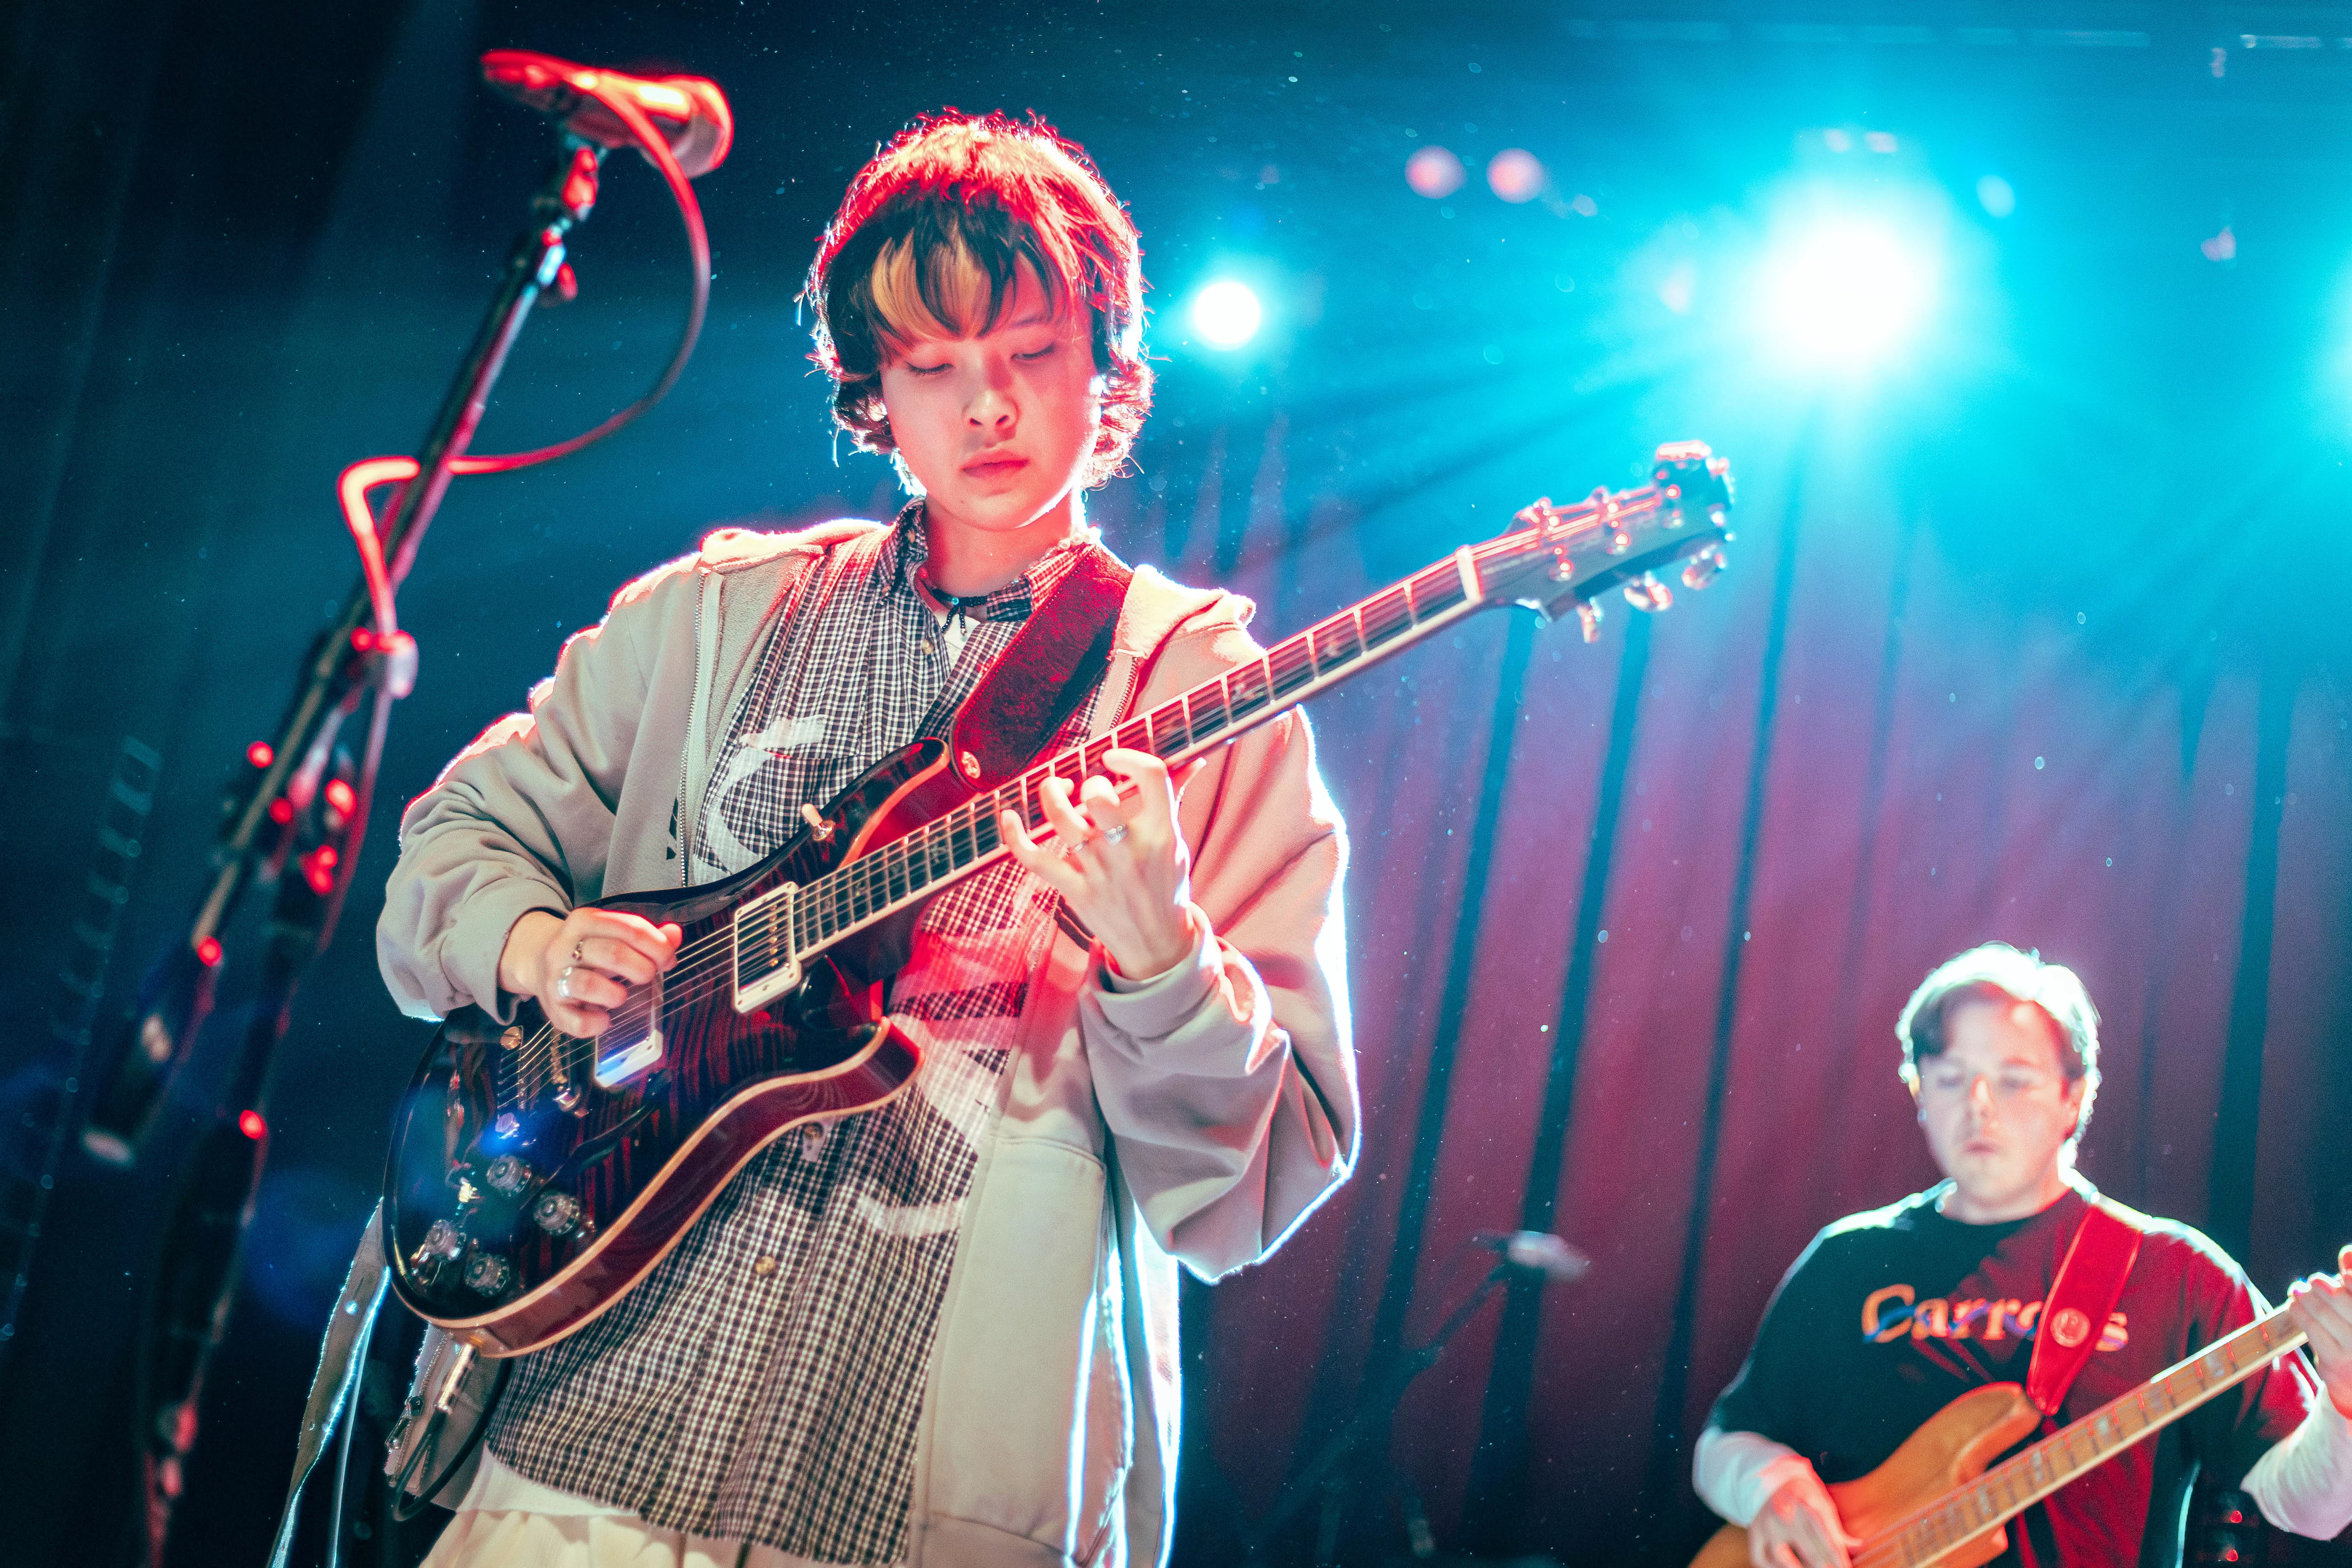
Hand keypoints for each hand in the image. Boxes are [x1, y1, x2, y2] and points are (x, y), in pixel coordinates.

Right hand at [498, 908, 680, 1037]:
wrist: (538, 961)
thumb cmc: (588, 950)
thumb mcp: (612, 935)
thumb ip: (646, 936)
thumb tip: (674, 934)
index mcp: (585, 921)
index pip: (630, 928)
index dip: (658, 947)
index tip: (668, 960)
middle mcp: (565, 946)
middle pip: (613, 954)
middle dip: (642, 968)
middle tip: (647, 976)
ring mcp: (555, 976)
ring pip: (588, 984)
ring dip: (616, 994)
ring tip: (622, 995)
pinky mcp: (552, 1007)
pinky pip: (576, 1020)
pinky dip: (596, 1023)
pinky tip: (605, 1019)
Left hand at [1000, 747, 1205, 979]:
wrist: (1157, 944)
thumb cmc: (1166, 885)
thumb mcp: (1177, 843)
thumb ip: (1174, 798)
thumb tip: (1193, 759)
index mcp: (1162, 833)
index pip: (1152, 776)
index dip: (1129, 756)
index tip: (1113, 756)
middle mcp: (1129, 850)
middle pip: (1098, 797)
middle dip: (1089, 783)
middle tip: (1088, 789)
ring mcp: (1099, 871)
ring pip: (1062, 820)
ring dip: (1052, 794)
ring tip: (1057, 789)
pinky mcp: (1075, 890)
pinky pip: (1036, 860)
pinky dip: (1015, 836)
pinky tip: (1009, 816)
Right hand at [1749, 1468, 1857, 1567]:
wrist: (1772, 1480)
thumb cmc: (1804, 1496)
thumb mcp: (1823, 1505)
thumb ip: (1838, 1530)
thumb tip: (1858, 1547)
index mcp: (1805, 1505)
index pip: (1827, 1540)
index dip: (1839, 1560)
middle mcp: (1784, 1515)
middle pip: (1810, 1553)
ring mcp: (1766, 1526)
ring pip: (1784, 1559)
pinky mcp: (1754, 1534)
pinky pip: (1761, 1560)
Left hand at [2286, 1245, 2351, 1418]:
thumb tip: (2346, 1253)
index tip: (2343, 1275)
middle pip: (2344, 1302)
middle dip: (2324, 1287)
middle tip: (2314, 1280)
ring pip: (2324, 1313)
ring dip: (2307, 1297)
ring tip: (2298, 1290)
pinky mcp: (2335, 1366)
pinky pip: (2311, 1330)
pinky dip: (2299, 1313)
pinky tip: (2294, 1306)